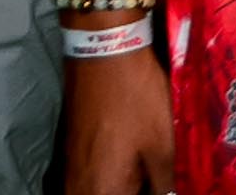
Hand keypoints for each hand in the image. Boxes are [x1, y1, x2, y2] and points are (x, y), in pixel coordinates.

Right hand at [65, 45, 174, 194]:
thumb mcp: (161, 143)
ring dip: (125, 184)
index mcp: (102, 191)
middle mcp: (79, 187)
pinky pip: (92, 178)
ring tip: (149, 169)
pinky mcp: (72, 152)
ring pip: (100, 190)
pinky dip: (112, 176)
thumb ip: (163, 182)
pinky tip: (133, 158)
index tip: (163, 184)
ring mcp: (72, 170)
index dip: (151, 193)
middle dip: (135, 189)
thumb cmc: (137, 99)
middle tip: (158, 178)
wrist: (105, 54)